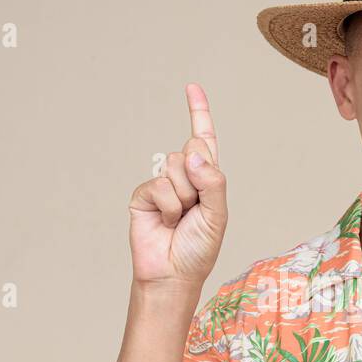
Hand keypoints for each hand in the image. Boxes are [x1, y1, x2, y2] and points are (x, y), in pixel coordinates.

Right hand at [128, 83, 227, 288]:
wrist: (173, 274)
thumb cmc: (198, 248)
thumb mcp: (218, 215)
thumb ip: (213, 181)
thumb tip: (192, 153)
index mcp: (206, 178)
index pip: (203, 140)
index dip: (198, 113)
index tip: (192, 87)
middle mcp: (183, 176)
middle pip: (191, 149)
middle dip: (198, 178)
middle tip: (195, 208)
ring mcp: (162, 184)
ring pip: (175, 166)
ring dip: (184, 197)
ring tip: (181, 220)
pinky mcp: (143, 195)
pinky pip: (159, 185)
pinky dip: (169, 207)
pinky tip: (166, 223)